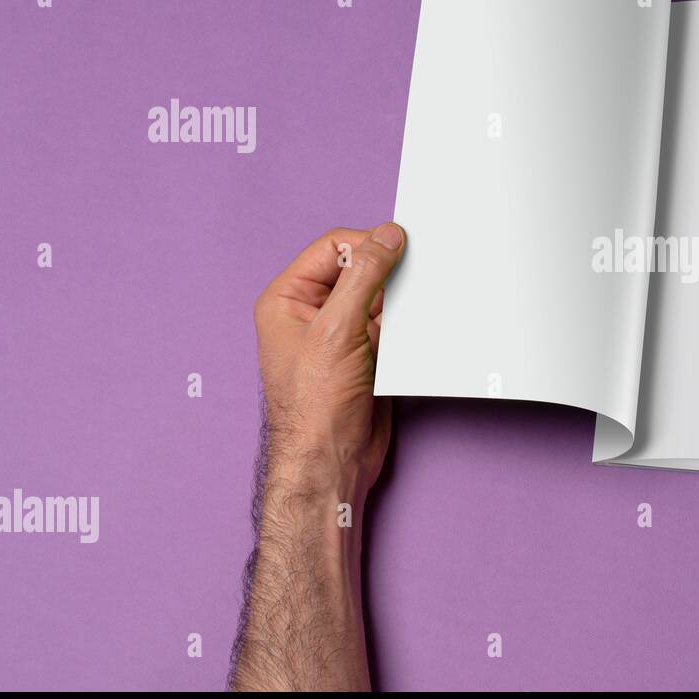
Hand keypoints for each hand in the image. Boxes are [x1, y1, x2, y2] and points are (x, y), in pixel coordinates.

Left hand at [232, 224, 404, 690]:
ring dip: (400, 307)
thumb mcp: (338, 329)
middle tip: (408, 288)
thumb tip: (388, 235)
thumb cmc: (315, 406)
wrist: (331, 463)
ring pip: (381, 300)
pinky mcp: (366, 356)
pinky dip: (407, 330)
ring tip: (402, 326)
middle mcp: (312, 314)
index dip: (369, 246)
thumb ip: (364, 276)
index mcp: (288, 299)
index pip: (334, 248)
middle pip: (360, 271)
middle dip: (388, 279)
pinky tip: (410, 340)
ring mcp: (340, 336)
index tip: (401, 250)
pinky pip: (393, 328)